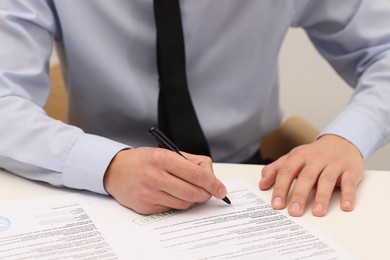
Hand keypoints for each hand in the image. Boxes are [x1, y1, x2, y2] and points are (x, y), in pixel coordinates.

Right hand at [103, 147, 226, 214]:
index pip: (197, 175)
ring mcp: (149, 193)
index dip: (213, 184)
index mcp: (163, 158)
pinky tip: (171, 194)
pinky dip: (177, 203)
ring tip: (187, 190)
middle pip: (193, 193)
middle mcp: (155, 176)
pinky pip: (171, 209)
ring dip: (192, 199)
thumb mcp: (167, 152)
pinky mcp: (145, 207)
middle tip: (208, 192)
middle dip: (205, 194)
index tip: (221, 190)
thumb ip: (192, 162)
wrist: (116, 171)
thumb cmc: (145, 160)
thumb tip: (211, 177)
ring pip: (184, 203)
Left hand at [259, 134, 364, 216]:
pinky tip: (346, 207)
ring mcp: (334, 164)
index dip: (281, 188)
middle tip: (294, 212)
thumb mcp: (293, 158)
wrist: (341, 142)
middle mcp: (316, 159)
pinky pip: (349, 183)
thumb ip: (276, 170)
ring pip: (327, 180)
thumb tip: (261, 183)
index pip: (287, 172)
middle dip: (299, 195)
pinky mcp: (350, 170)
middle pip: (306, 177)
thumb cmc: (313, 155)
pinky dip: (348, 195)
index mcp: (299, 156)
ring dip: (322, 197)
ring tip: (317, 212)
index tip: (276, 204)